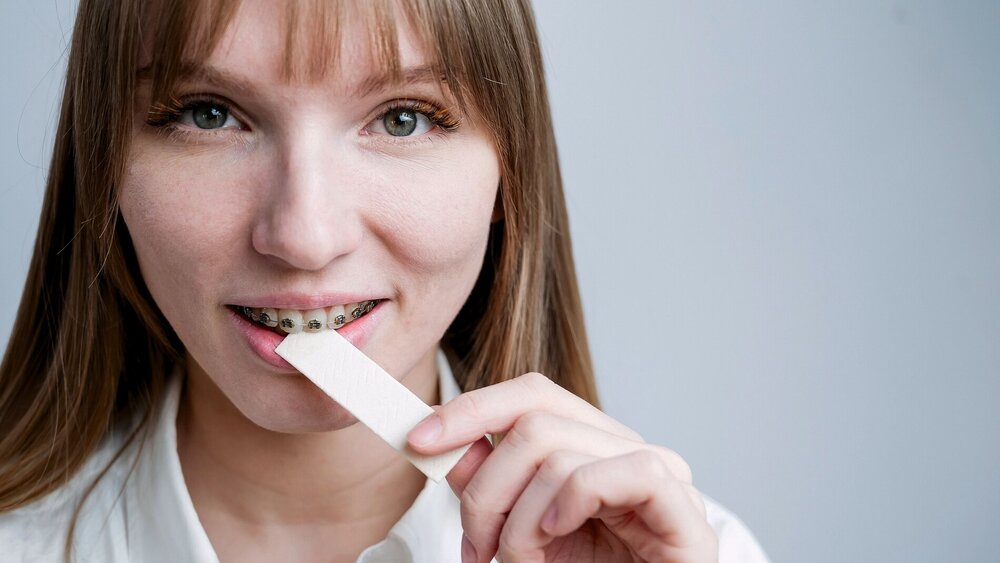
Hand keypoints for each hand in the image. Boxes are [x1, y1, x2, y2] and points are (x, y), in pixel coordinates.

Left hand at [406, 372, 718, 562]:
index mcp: (593, 448)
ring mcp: (665, 478)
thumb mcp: (523, 533)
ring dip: (520, 522)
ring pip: (561, 455)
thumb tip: (444, 442)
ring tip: (521, 562)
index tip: (419, 440)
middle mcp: (629, 451)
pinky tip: (559, 534)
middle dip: (486, 489)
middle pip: (534, 423)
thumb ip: (490, 485)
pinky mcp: (687, 513)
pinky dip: (576, 501)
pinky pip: (629, 472)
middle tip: (478, 546)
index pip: (531, 395)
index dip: (470, 409)